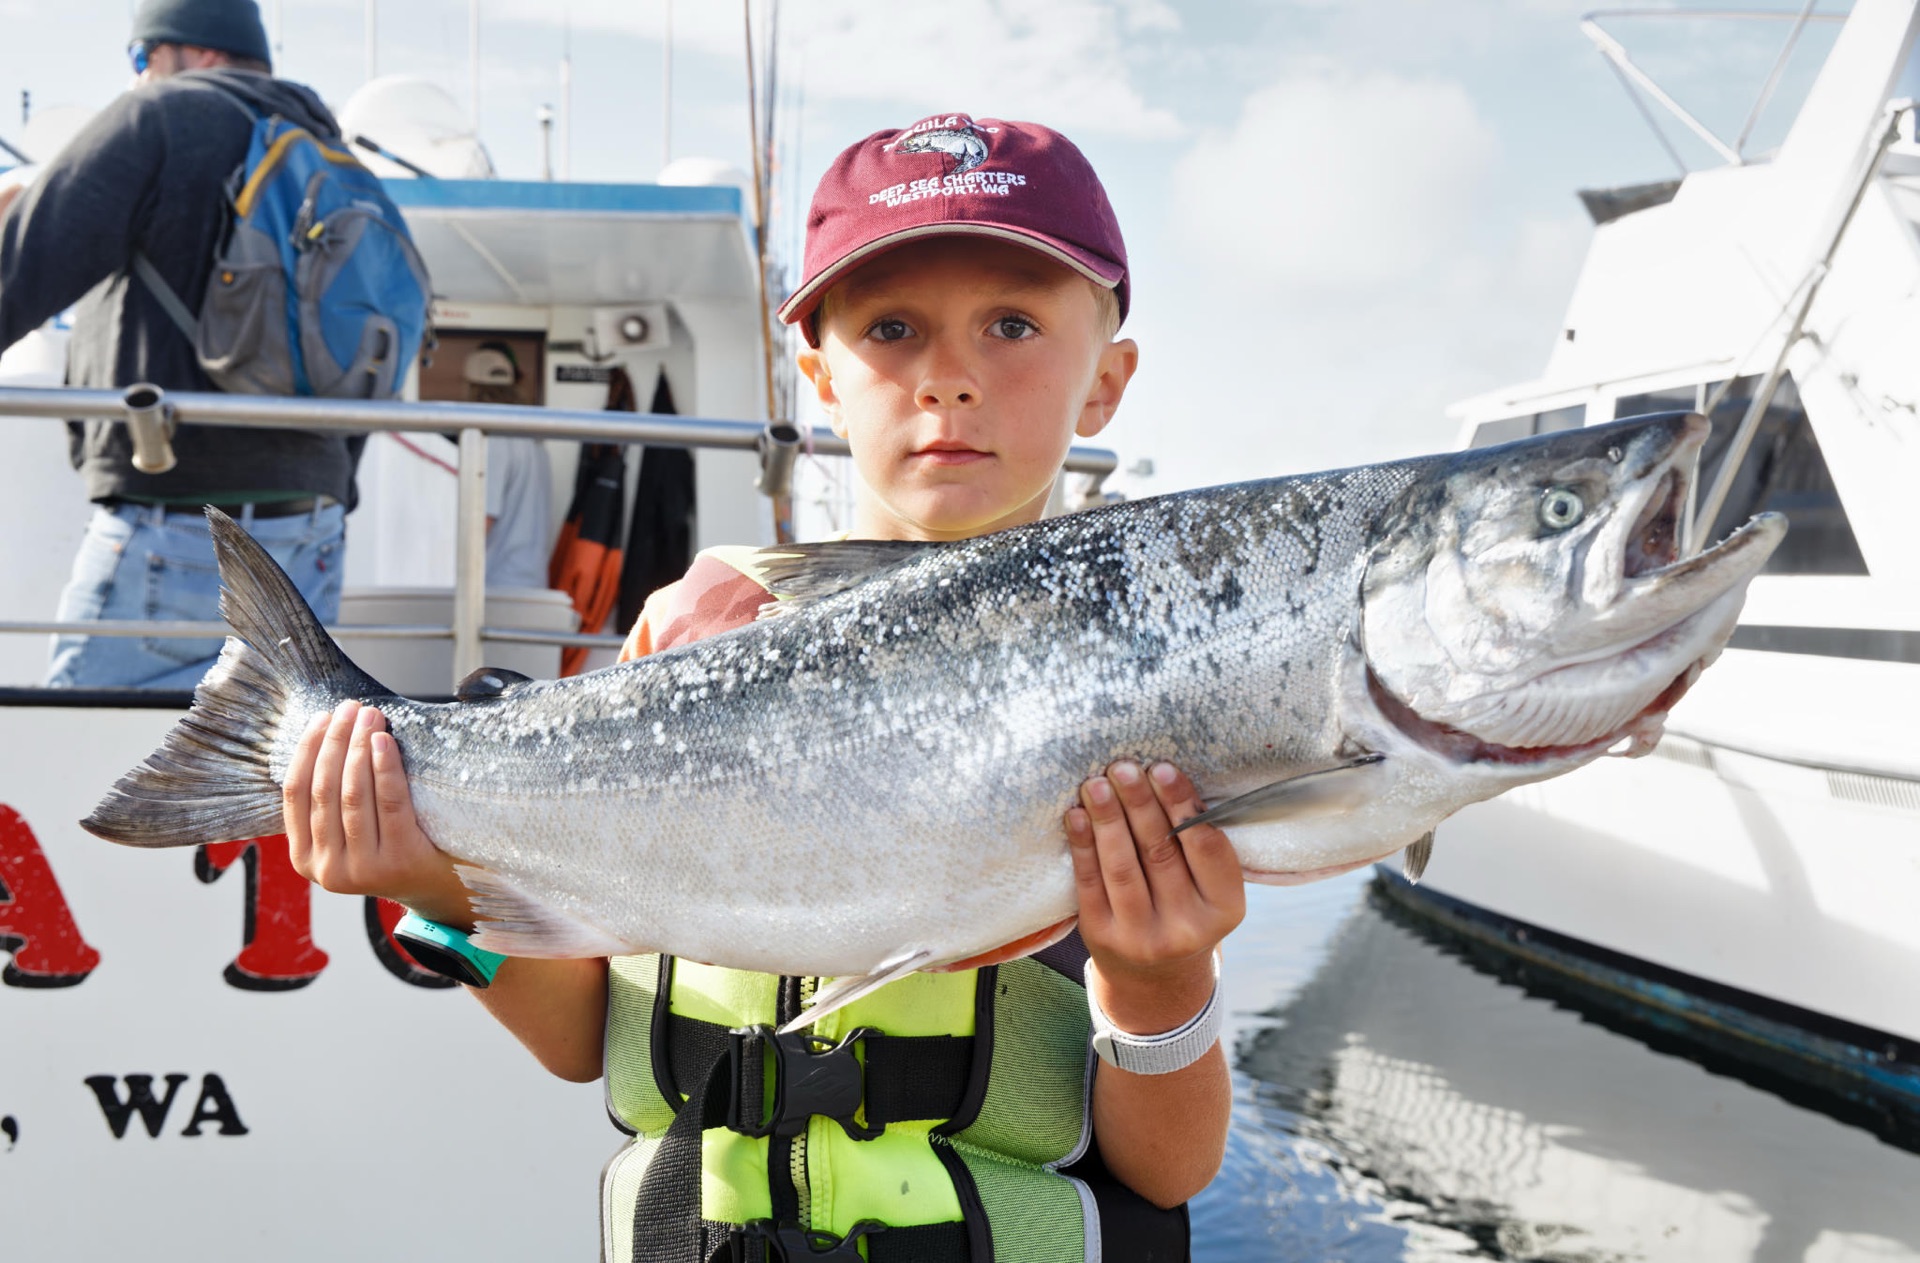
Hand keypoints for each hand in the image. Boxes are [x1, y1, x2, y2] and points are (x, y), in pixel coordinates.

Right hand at [281, 700, 471, 925]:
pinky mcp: (396, 861)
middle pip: (324, 789)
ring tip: (370, 717)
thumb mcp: (349, 832)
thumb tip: (328, 734)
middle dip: (336, 741)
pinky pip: (388, 803)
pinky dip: (384, 768)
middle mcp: (327, 868)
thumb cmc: (392, 845)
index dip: (306, 751)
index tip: (322, 718)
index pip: (294, 793)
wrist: (437, 883)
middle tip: (350, 708)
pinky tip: (384, 742)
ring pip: (353, 795)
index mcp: (304, 858)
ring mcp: (361, 868)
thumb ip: (330, 801)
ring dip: (359, 748)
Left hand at [1066, 761, 1244, 1034]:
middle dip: (1139, 803)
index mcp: (1224, 909)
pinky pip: (1089, 883)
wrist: (1157, 981)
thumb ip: (1198, 846)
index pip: (1206, 848)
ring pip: (1122, 866)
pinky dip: (1082, 845)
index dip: (1183, 805)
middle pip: (1160, 852)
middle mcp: (1186, 928)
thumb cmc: (1187, 911)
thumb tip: (1162, 777)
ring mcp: (1141, 937)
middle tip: (1124, 766)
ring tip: (1096, 782)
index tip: (1163, 768)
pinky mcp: (1102, 937)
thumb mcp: (1210, 890)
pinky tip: (1076, 815)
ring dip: (1107, 819)